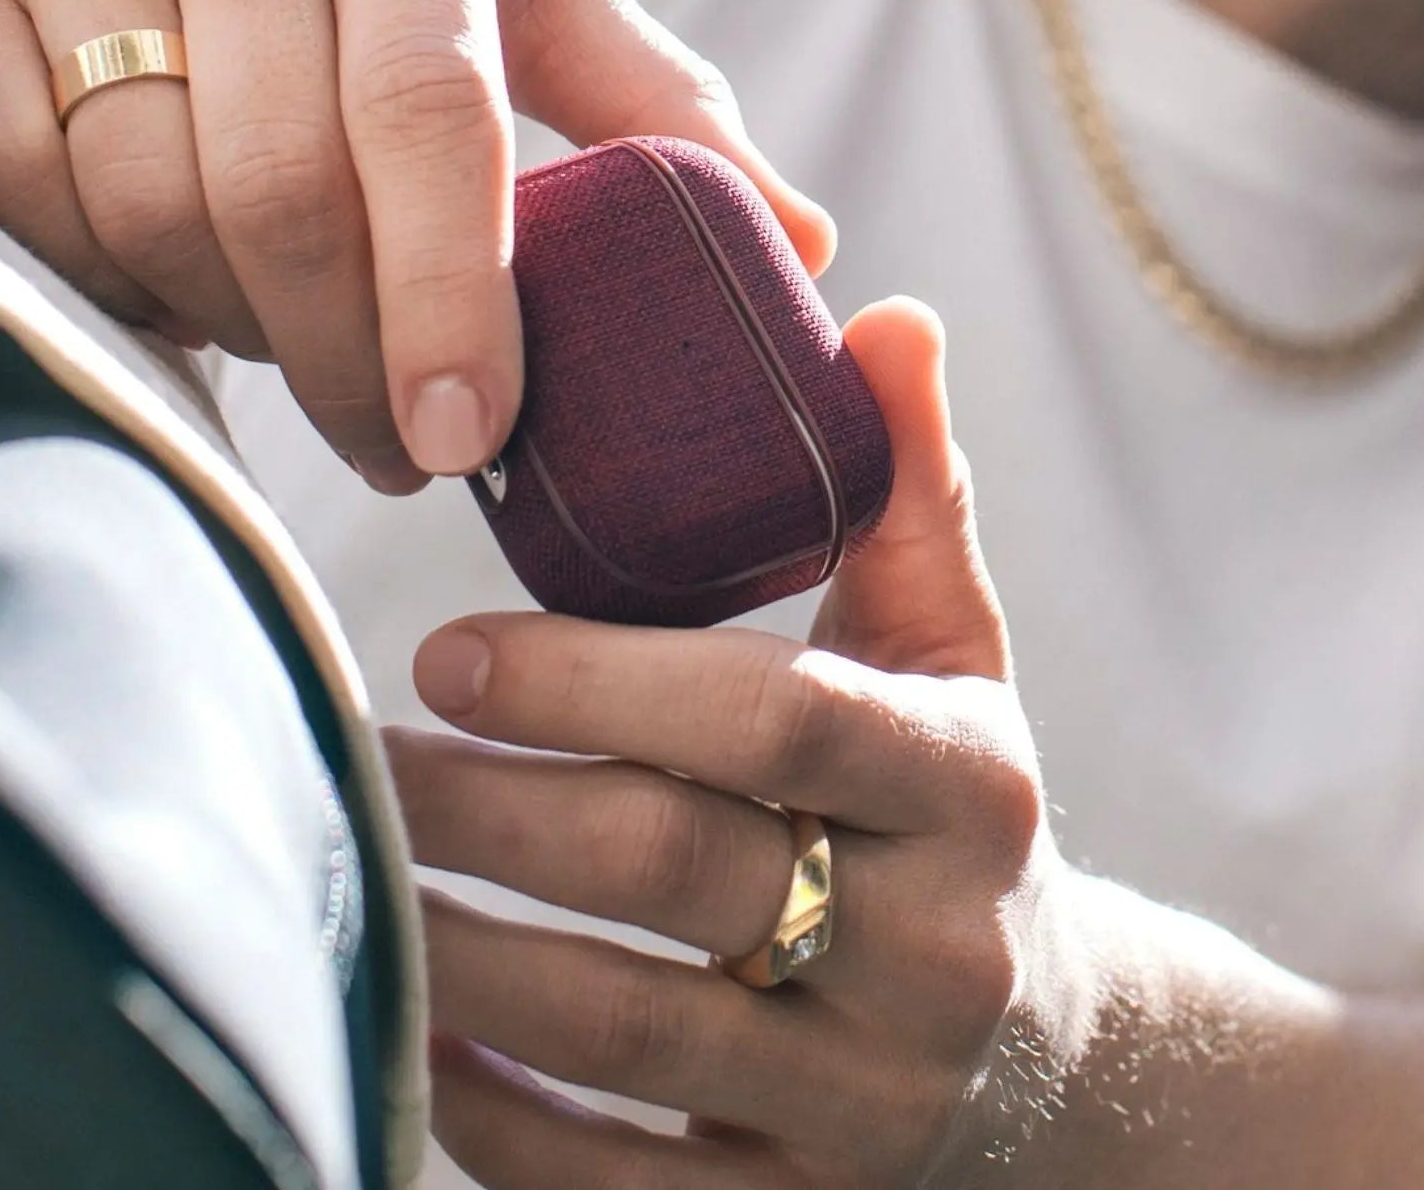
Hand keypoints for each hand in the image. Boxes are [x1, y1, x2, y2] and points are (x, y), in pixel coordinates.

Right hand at [0, 0, 833, 488]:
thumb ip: (652, 91)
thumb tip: (803, 236)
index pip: (429, 108)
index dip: (452, 289)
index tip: (473, 436)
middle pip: (278, 184)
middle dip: (345, 356)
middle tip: (399, 441)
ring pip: (140, 201)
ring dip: (234, 325)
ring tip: (303, 345)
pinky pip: (15, 186)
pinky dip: (106, 276)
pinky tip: (182, 282)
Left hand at [389, 300, 1088, 1186]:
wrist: (1065, 1062)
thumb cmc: (961, 805)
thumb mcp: (958, 648)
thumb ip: (912, 487)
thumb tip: (888, 315)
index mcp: (971, 785)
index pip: (774, 717)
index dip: (597, 678)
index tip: (450, 649)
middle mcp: (939, 953)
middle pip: (677, 867)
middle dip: (493, 806)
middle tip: (369, 753)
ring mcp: (874, 1105)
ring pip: (630, 1031)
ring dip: (462, 950)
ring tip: (358, 868)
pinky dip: (497, 1121)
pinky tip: (414, 1034)